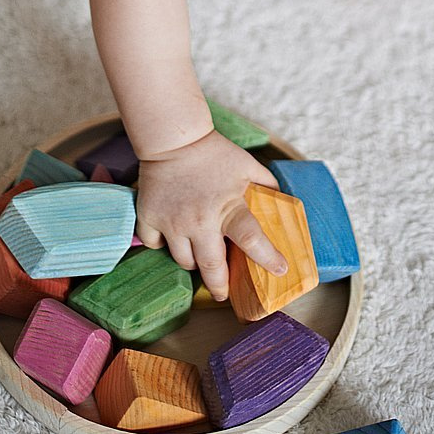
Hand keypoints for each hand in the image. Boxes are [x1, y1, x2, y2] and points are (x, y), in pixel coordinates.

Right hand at [135, 129, 288, 300]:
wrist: (174, 139)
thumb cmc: (214, 153)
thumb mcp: (247, 166)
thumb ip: (266, 185)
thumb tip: (284, 202)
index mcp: (228, 207)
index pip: (252, 239)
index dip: (268, 257)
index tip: (280, 270)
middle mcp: (200, 221)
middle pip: (212, 268)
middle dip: (220, 286)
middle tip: (223, 294)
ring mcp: (173, 222)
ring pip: (184, 261)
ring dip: (193, 261)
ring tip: (198, 254)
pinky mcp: (150, 218)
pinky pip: (155, 245)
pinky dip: (162, 244)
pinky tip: (170, 235)